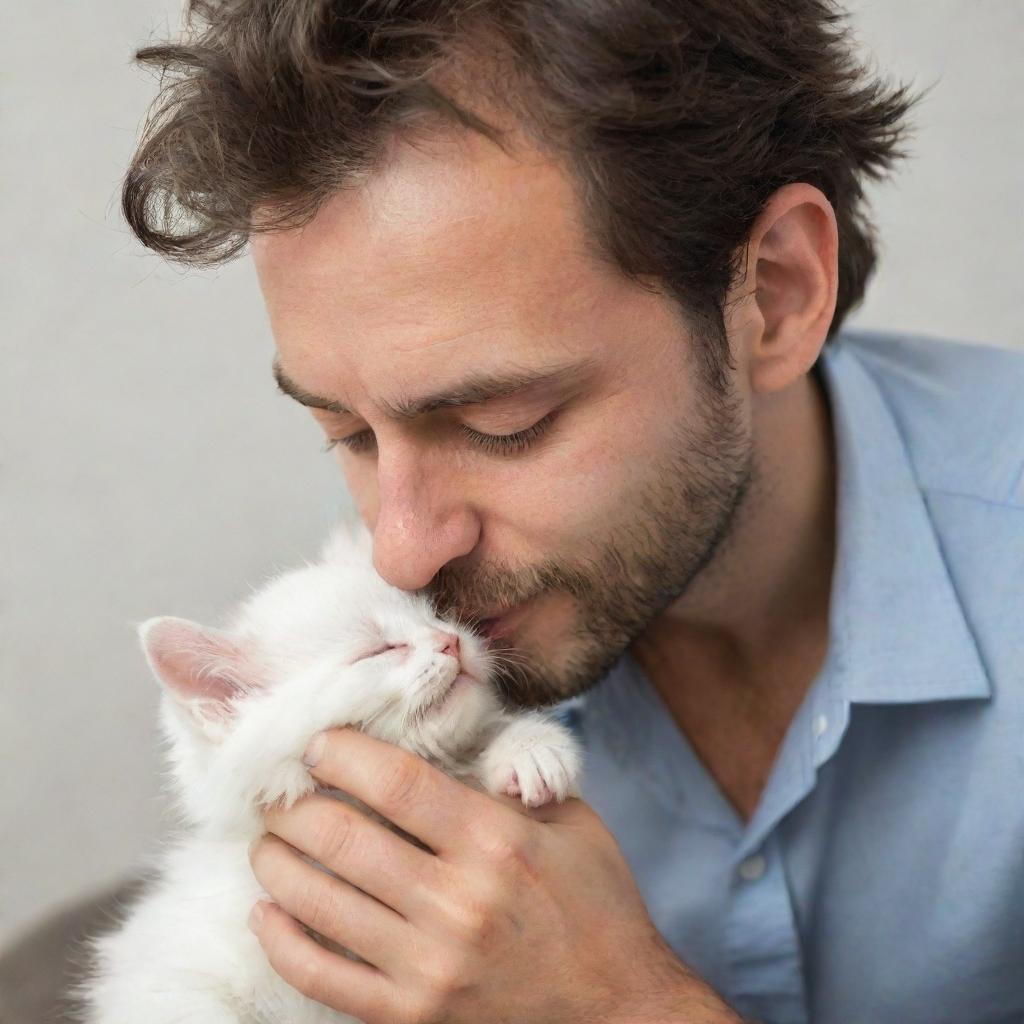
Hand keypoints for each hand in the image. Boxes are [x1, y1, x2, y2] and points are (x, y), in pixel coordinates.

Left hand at [247, 726, 741, 1023]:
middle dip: (295, 805)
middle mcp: (457, 903)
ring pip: (320, 902)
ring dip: (277, 861)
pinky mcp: (413, 1014)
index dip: (344, 753)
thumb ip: (514, 776)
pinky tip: (266, 910)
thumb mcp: (571, 822)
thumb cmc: (596, 904)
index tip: (319, 742)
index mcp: (497, 843)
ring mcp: (429, 967)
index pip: (397, 782)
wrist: (618, 1010)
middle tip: (280, 787)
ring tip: (268, 837)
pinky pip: (323, 977)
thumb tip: (449, 736)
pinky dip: (282, 940)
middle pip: (343, 838)